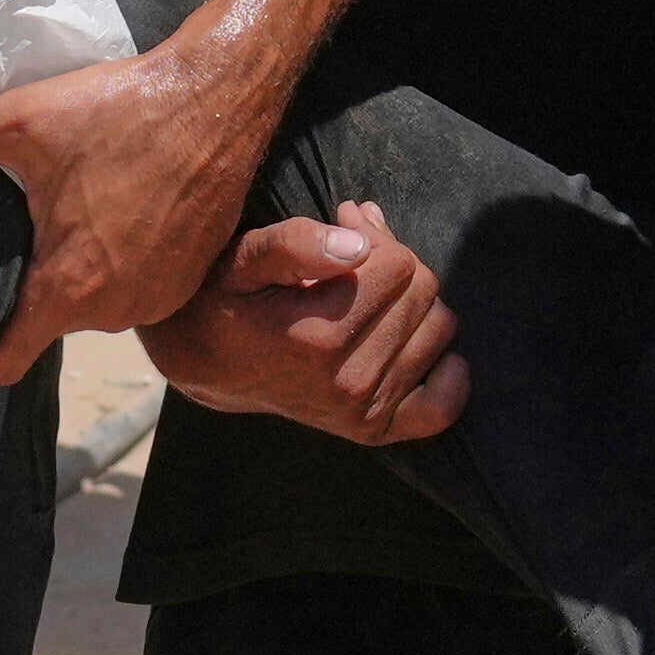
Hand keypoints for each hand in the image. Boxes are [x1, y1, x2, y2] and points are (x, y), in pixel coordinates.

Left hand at [0, 31, 276, 377]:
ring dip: (78, 275)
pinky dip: (119, 266)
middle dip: (30, 287)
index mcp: (70, 285)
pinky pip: (134, 292)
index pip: (6, 360)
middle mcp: (115, 308)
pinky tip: (113, 215)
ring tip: (68, 217)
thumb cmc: (121, 109)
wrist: (221, 96)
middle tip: (18, 232)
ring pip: (92, 309)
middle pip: (48, 324)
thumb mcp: (21, 120)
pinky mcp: (189, 282)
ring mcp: (158, 299)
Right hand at [144, 208, 461, 442]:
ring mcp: (362, 410)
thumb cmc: (225, 300)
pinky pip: (440, 407)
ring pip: (438, 327)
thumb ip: (293, 244)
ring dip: (413, 301)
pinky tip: (426, 348)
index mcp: (317, 337)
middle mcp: (346, 381)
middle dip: (394, 260)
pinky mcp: (371, 429)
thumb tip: (357, 246)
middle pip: (422, 290)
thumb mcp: (241, 259)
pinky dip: (447, 376)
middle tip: (354, 254)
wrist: (207, 365)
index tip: (342, 225)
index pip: (396, 262)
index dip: (372, 234)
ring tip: (369, 290)